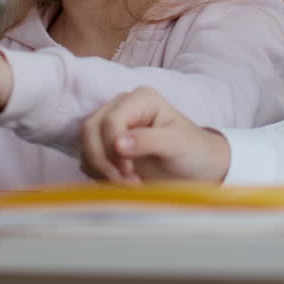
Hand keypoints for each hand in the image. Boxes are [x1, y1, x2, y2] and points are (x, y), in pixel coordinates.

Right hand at [79, 86, 230, 183]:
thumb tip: (118, 144)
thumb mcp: (177, 144)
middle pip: (90, 129)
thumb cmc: (193, 151)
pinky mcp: (106, 145)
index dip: (114, 147)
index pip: (111, 120)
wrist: (197, 169)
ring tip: (127, 184)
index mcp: (140, 99)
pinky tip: (120, 182)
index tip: (130, 171)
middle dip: (102, 159)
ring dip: (99, 168)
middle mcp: (122, 107)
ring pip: (85, 143)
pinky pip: (87, 157)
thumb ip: (149, 141)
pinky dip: (97, 173)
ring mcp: (112, 125)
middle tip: (125, 181)